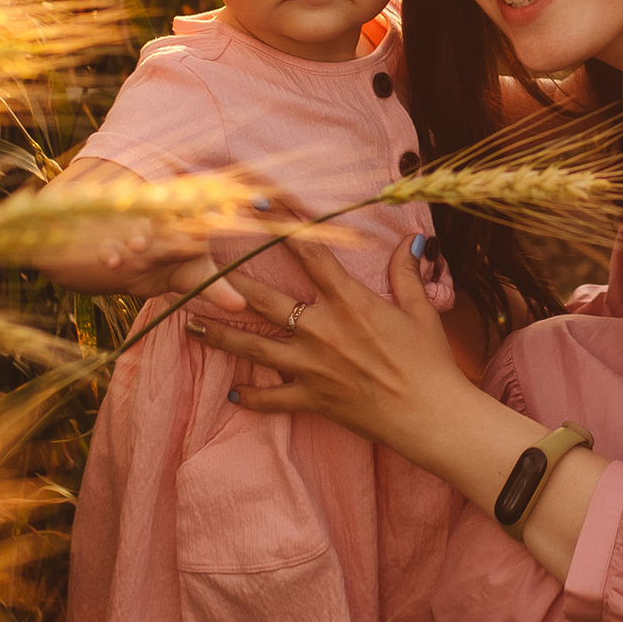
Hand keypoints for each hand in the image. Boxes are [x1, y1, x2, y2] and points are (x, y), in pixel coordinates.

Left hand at [195, 236, 468, 458]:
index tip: (261, 205)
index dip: (285, 226)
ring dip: (220, 336)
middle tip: (201, 269)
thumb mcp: (421, 312)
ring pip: (253, 348)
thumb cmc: (431, 362)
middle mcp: (322, 330)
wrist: (431, 416)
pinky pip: (272, 399)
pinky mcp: (313, 399)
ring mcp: (312, 367)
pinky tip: (232, 394)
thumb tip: (412, 240)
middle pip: (263, 300)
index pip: (311, 254)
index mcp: (349, 302)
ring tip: (192, 325)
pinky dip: (251, 398)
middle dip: (229, 283)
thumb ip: (406, 274)